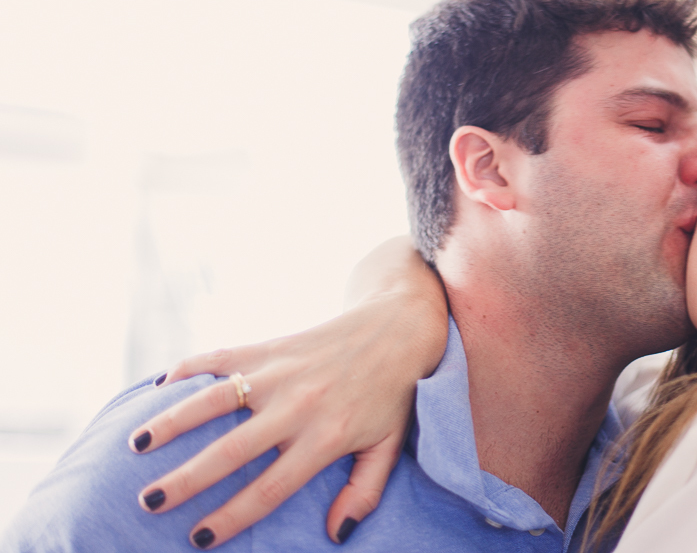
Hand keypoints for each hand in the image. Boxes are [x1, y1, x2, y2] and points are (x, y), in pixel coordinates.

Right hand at [126, 242, 448, 547]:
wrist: (398, 326)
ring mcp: (281, 371)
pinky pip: (220, 355)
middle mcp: (298, 405)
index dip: (232, 516)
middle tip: (148, 502)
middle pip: (231, 450)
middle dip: (186, 479)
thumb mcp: (388, 446)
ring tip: (136, 446)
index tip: (197, 537)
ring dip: (172, 421)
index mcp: (326, 437)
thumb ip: (364, 492)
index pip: (270, 487)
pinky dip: (187, 368)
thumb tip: (337, 536)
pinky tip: (158, 387)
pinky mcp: (271, 345)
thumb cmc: (393, 393)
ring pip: (215, 399)